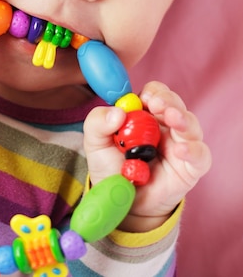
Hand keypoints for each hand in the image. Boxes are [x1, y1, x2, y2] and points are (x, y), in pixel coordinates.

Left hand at [83, 80, 211, 232]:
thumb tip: (117, 112)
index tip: (144, 99)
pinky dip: (193, 150)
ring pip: (191, 125)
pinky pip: (200, 155)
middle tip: (157, 105)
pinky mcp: (191, 167)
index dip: (153, 92)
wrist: (122, 203)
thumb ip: (97, 123)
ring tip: (172, 119)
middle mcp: (166, 125)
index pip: (155, 93)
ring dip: (183, 119)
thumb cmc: (111, 168)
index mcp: (145, 114)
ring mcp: (180, 145)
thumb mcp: (95, 143)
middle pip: (175, 104)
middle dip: (168, 101)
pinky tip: (180, 150)